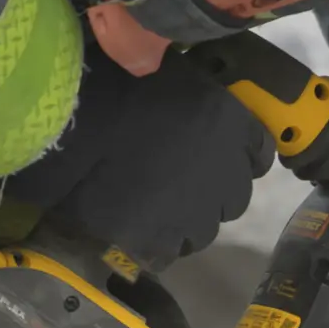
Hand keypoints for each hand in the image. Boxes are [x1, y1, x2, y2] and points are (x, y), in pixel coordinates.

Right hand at [7, 43, 274, 271]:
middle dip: (213, 192)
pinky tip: (132, 230)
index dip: (239, 155)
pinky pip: (167, 254)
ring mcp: (195, 214)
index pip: (260, 153)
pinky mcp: (160, 242)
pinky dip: (153, 246)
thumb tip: (198, 106)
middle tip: (178, 180)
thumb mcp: (174, 73)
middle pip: (235, 198)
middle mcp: (226, 175)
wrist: (68, 119)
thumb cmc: (115, 80)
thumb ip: (199, 98)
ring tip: (151, 208)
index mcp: (233, 127)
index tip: (218, 154)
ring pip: (203, 232)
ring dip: (185, 222)